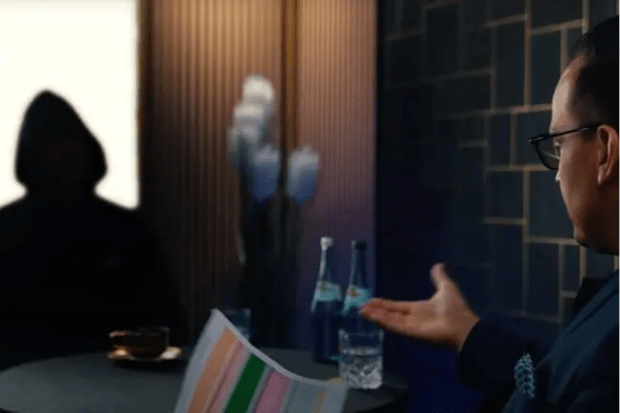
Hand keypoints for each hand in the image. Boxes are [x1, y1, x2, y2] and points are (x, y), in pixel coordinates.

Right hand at [359, 263, 480, 350]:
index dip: (384, 304)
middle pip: (389, 313)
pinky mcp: (410, 332)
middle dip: (375, 310)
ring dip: (375, 315)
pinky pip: (394, 326)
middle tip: (361, 307)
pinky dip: (382, 321)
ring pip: (388, 320)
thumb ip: (439, 277)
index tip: (371, 300)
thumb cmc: (456, 309)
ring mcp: (410, 326)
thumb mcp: (446, 287)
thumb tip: (439, 264)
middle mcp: (412, 318)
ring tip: (362, 311)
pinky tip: (372, 317)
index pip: (397, 306)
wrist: (464, 326)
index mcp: (419, 309)